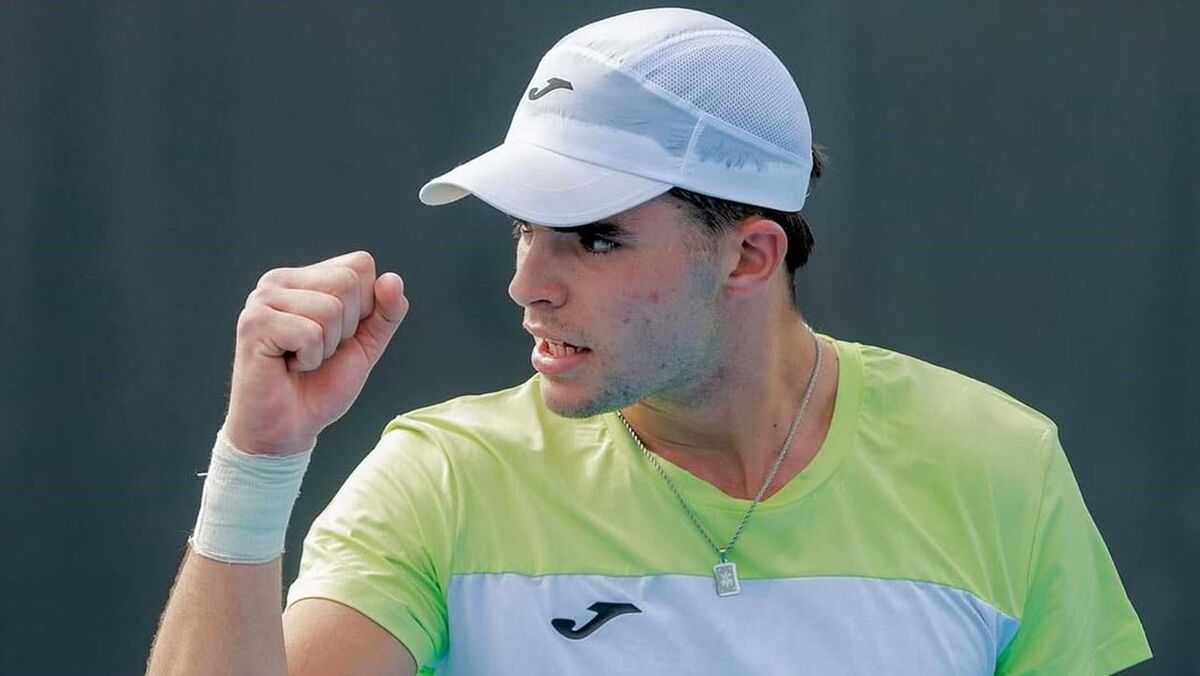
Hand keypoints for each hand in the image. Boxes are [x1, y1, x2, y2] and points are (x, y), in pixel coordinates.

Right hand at [222, 251, 408, 454]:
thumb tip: (392, 279)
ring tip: (302, 360)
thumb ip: (386, 312)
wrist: (288, 428)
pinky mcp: (254, 323)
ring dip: (327, 347)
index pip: (360, 264)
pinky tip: (288, 366)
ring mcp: (263, 298)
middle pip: (348, 282)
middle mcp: (279, 279)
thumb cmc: (321, 385)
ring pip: (331, 308)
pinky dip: (310, 358)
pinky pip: (310, 333)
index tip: (339, 335)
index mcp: (305, 277)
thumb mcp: (365, 345)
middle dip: (347, 329)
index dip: (365, 306)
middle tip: (319, 351)